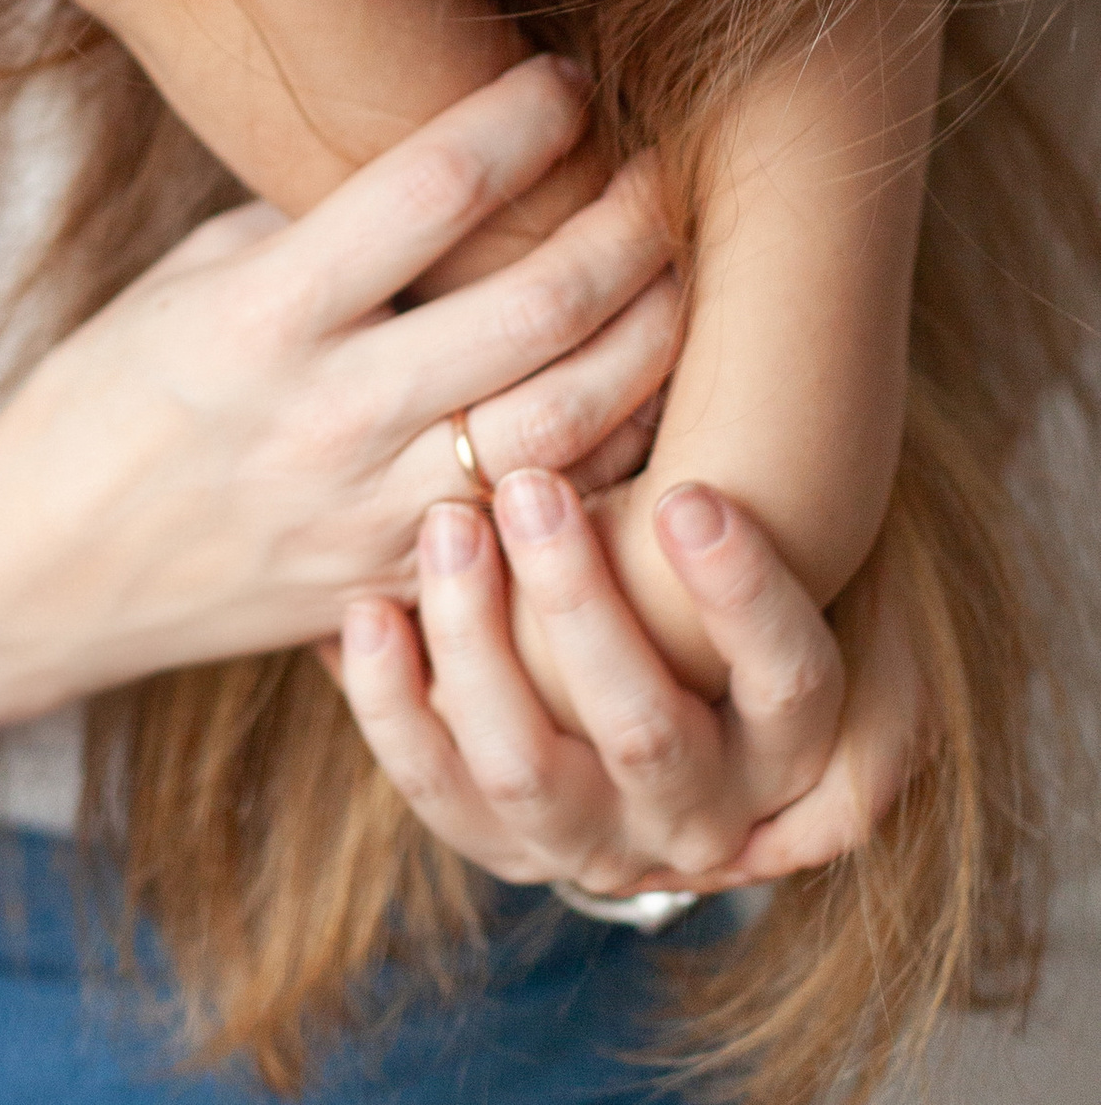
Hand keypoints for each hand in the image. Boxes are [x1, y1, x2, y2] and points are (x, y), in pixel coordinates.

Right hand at [0, 57, 677, 698]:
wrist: (47, 571)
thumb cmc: (108, 396)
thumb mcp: (187, 279)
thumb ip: (309, 228)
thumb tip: (433, 168)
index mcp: (262, 314)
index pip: (429, 189)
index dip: (519, 120)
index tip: (568, 76)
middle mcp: (329, 415)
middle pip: (536, 307)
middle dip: (625, 224)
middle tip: (664, 170)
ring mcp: (374, 513)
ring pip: (573, 422)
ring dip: (652, 336)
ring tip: (684, 270)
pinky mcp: (403, 583)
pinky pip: (545, 514)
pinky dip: (615, 450)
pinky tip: (645, 394)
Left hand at [336, 470, 917, 898]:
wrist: (623, 733)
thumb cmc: (693, 579)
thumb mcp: (745, 550)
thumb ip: (740, 482)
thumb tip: (689, 317)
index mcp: (786, 742)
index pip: (793, 679)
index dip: (746, 596)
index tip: (688, 492)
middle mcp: (699, 809)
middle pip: (646, 729)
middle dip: (582, 603)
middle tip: (533, 482)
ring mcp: (591, 837)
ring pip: (527, 767)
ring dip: (480, 640)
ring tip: (447, 523)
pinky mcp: (494, 841)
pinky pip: (434, 786)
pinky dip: (394, 701)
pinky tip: (365, 612)